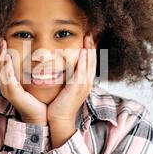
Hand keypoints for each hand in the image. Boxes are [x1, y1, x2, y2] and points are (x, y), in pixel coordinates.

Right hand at [0, 38, 47, 125]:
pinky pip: (8, 80)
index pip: (2, 65)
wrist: (40, 117)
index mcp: (10, 83)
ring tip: (2, 45)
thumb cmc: (38, 100)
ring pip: (1, 71)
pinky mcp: (14, 94)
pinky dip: (7, 69)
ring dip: (1, 57)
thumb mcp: (33, 82)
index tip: (3, 39)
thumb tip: (41, 58)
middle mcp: (6, 86)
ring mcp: (9, 90)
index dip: (1, 52)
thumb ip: (33, 71)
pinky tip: (8, 60)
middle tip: (1, 38)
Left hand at [47, 33, 96, 147]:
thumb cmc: (59, 106)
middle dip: (91, 46)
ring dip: (89, 49)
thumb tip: (62, 70)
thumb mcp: (65, 90)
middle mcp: (87, 83)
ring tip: (88, 37)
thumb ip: (66, 79)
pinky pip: (82, 70)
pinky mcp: (77, 87)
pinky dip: (84, 59)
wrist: (59, 120)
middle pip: (92, 61)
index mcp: (85, 83)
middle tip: (90, 33)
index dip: (90, 51)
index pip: (90, 63)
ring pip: (89, 63)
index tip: (88, 39)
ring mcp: (84, 85)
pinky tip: (83, 50)